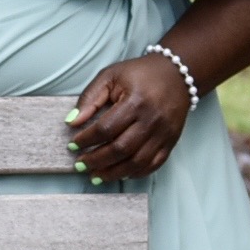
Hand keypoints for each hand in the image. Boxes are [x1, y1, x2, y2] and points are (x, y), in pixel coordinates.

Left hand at [66, 52, 194, 184]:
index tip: (73, 145)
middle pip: (121, 149)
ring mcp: (163, 133)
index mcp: (135, 102)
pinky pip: (154, 164)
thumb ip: (90, 98)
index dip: (86, 140)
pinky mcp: (171, 141)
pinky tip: (120, 173)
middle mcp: (151, 120)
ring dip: (114, 173)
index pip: (106, 128)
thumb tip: (72, 122)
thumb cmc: (141, 73)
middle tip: (80, 165)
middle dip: (96, 160)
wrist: (177, 74)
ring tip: (96, 176)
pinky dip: (135, 173)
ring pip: (137, 162)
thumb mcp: (111, 76)